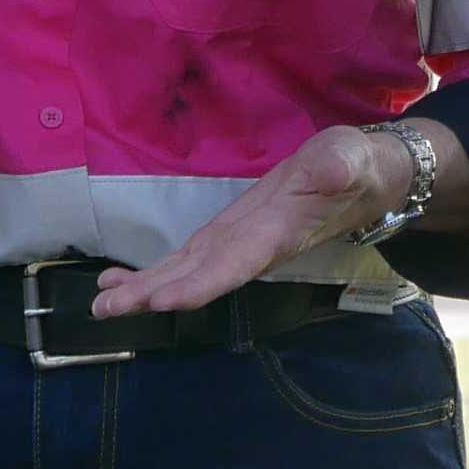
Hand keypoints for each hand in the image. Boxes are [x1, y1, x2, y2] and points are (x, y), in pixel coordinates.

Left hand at [89, 124, 409, 317]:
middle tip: (106, 310)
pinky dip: (154, 273)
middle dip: (154, 295)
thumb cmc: (358, 168)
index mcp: (277, 233)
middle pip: (199, 277)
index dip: (200, 284)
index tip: (163, 301)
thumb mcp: (351, 159)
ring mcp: (238, 244)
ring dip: (145, 289)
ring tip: (102, 302)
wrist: (366, 180)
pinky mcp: (230, 235)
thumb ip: (340, 167)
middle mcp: (252, 248)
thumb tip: (334, 170)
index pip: (235, 264)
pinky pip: (187, 260)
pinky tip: (120, 281)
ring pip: (187, 273)